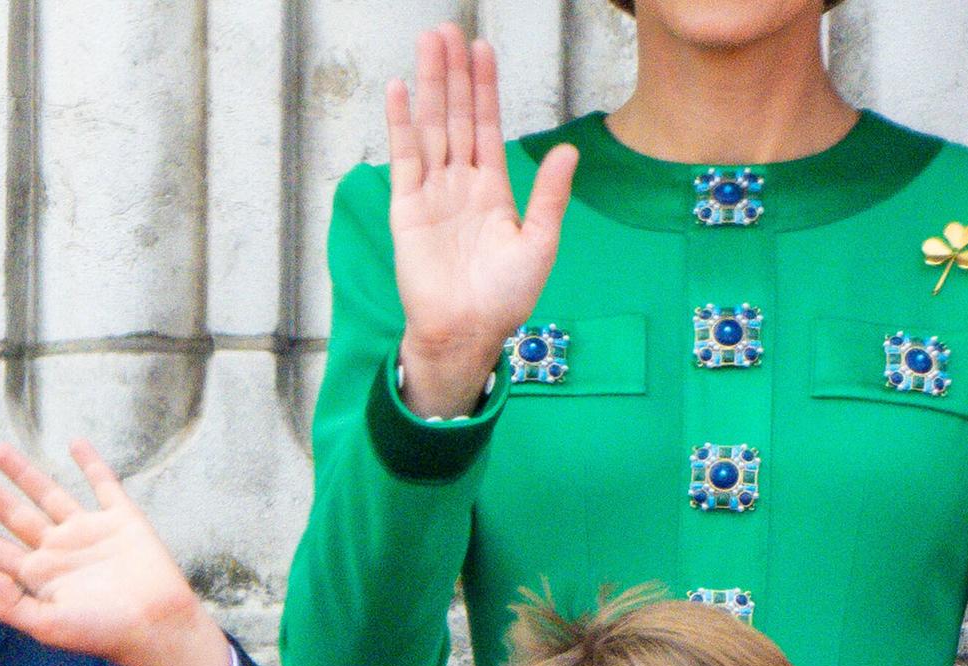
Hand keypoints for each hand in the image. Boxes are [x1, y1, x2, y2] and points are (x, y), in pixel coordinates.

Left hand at [0, 440, 231, 665]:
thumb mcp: (48, 628)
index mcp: (40, 575)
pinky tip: (75, 444)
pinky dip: (91, 463)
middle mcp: (60, 549)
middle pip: (13, 513)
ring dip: (23, 472)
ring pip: (49, 493)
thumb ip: (12, 605)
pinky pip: (104, 484)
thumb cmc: (105, 633)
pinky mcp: (122, 520)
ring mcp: (90, 532)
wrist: (158, 625)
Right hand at [391, 23, 577, 417]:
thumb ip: (549, 195)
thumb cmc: (505, 298)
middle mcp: (461, 184)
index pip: (488, 127)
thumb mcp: (540, 243)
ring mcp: (432, 193)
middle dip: (454, 74)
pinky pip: (404, 158)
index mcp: (493, 190)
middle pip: (456, 116)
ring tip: (428, 44)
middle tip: (449, 30)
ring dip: (430, 86)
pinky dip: (400, 124)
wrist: (468, 333)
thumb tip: (567, 150)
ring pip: (431, 127)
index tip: (483, 50)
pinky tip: (399, 91)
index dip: (486, 89)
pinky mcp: (407, 209)